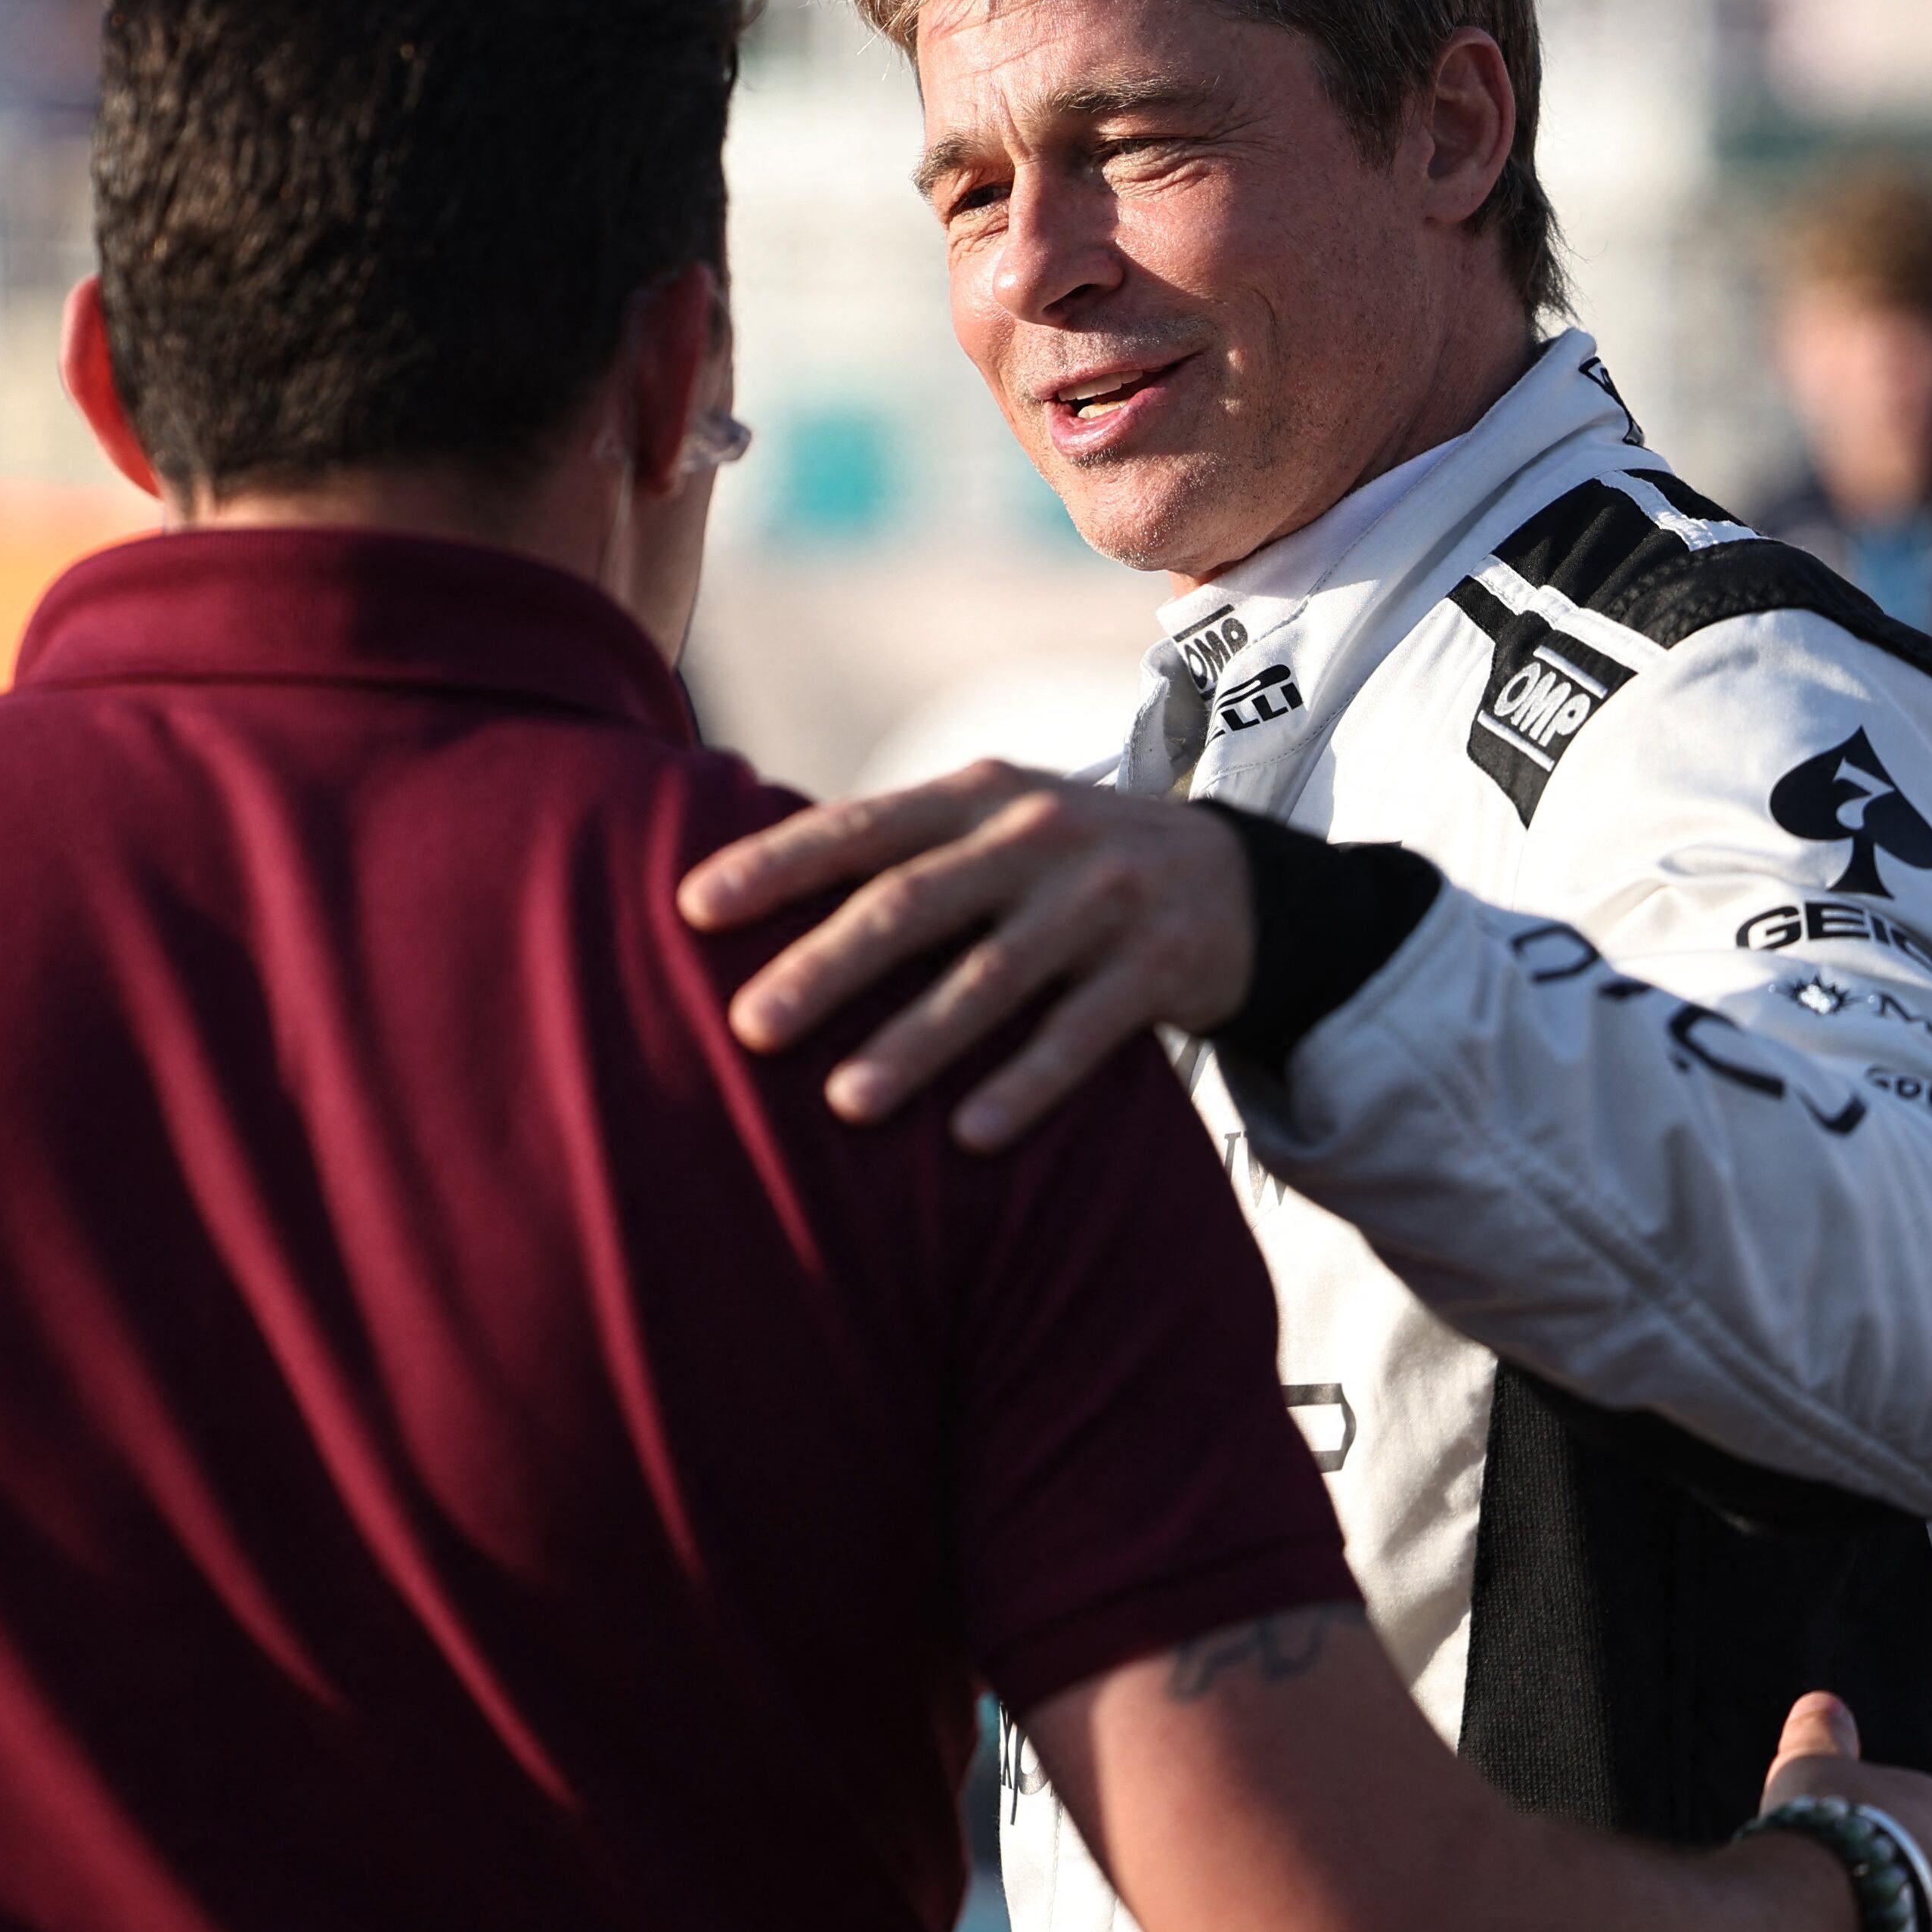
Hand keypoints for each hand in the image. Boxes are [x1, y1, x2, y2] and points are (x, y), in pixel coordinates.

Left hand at [675, 761, 1253, 1151]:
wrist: (1237, 876)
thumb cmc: (1064, 862)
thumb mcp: (991, 825)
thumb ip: (898, 852)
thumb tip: (740, 892)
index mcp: (977, 795)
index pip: (862, 828)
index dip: (777, 864)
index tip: (693, 907)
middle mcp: (1036, 837)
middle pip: (916, 903)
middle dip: (828, 966)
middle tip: (749, 1025)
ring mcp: (1102, 899)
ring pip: (995, 977)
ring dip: (917, 1041)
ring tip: (847, 1101)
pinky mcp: (1160, 966)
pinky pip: (1085, 1035)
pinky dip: (1027, 1084)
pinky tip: (970, 1136)